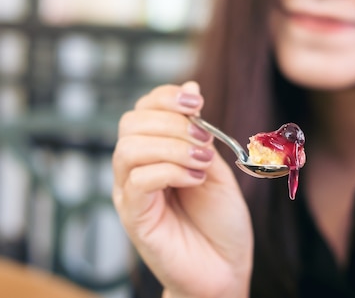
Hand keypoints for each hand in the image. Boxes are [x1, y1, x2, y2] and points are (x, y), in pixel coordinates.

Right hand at [112, 81, 252, 297]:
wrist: (225, 268)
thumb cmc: (220, 220)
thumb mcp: (215, 165)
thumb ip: (199, 131)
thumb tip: (191, 87)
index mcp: (154, 152)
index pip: (143, 108)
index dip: (166, 97)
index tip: (198, 102)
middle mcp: (135, 169)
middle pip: (130, 123)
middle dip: (171, 122)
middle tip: (204, 141)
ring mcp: (130, 193)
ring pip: (129, 149)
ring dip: (172, 147)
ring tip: (201, 163)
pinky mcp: (134, 217)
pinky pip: (137, 180)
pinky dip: (170, 171)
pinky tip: (194, 179)